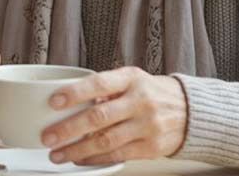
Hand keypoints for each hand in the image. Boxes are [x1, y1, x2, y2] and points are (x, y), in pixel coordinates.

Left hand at [41, 66, 187, 165]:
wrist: (190, 111)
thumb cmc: (151, 92)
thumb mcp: (130, 79)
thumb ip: (104, 88)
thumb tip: (70, 100)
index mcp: (131, 79)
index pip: (99, 84)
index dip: (74, 93)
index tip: (53, 101)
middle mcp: (140, 101)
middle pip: (99, 116)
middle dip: (69, 128)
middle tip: (48, 136)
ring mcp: (147, 126)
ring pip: (106, 141)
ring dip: (77, 150)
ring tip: (58, 154)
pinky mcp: (151, 147)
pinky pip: (118, 155)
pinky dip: (95, 159)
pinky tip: (80, 159)